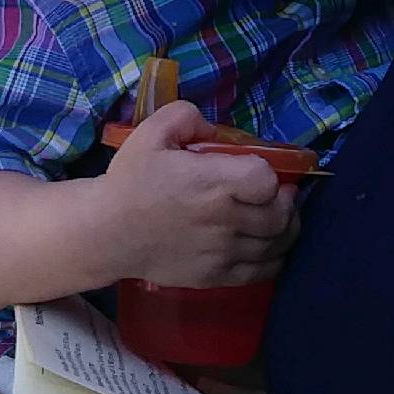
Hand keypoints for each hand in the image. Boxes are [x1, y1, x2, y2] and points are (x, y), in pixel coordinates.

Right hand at [92, 100, 299, 288]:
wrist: (107, 232)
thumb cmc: (130, 181)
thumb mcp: (152, 132)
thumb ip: (186, 116)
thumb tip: (213, 128)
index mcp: (213, 183)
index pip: (267, 180)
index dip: (270, 174)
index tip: (260, 171)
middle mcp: (224, 220)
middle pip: (280, 214)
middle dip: (286, 201)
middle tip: (280, 193)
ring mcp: (223, 253)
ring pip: (277, 244)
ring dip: (286, 229)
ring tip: (279, 218)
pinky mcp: (217, 277)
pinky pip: (263, 271)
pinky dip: (275, 258)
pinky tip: (269, 246)